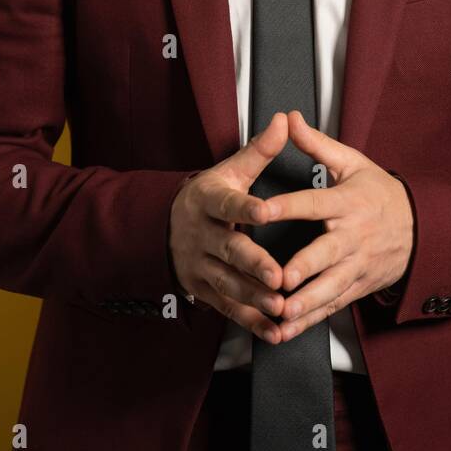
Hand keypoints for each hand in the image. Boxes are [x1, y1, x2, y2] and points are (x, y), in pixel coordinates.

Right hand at [168, 113, 292, 342]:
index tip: (266, 211)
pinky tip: (274, 330)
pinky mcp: (203, 291)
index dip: (246, 208)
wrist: (165, 228)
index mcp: (208, 201)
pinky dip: (251, 322)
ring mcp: (200, 266)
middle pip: (228, 250)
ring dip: (254, 298)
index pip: (228, 203)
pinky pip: (228, 309)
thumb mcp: (229, 171)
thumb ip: (260, 151)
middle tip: (278, 276)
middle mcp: (201, 235)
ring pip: (228, 284)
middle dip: (253, 265)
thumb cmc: (209, 197)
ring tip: (281, 306)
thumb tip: (285, 120)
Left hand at [270, 109, 414, 342]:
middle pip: (326, 254)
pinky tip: (284, 331)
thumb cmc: (380, 193)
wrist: (422, 229)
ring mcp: (356, 266)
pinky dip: (309, 321)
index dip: (288, 206)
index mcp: (347, 202)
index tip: (262, 210)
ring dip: (306, 303)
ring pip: (330, 288)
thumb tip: (289, 118)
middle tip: (279, 278)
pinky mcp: (357, 287)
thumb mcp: (353, 164)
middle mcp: (352, 237)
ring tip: (281, 313)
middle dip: (303, 268)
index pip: (314, 202)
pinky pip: (331, 306)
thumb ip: (317, 145)